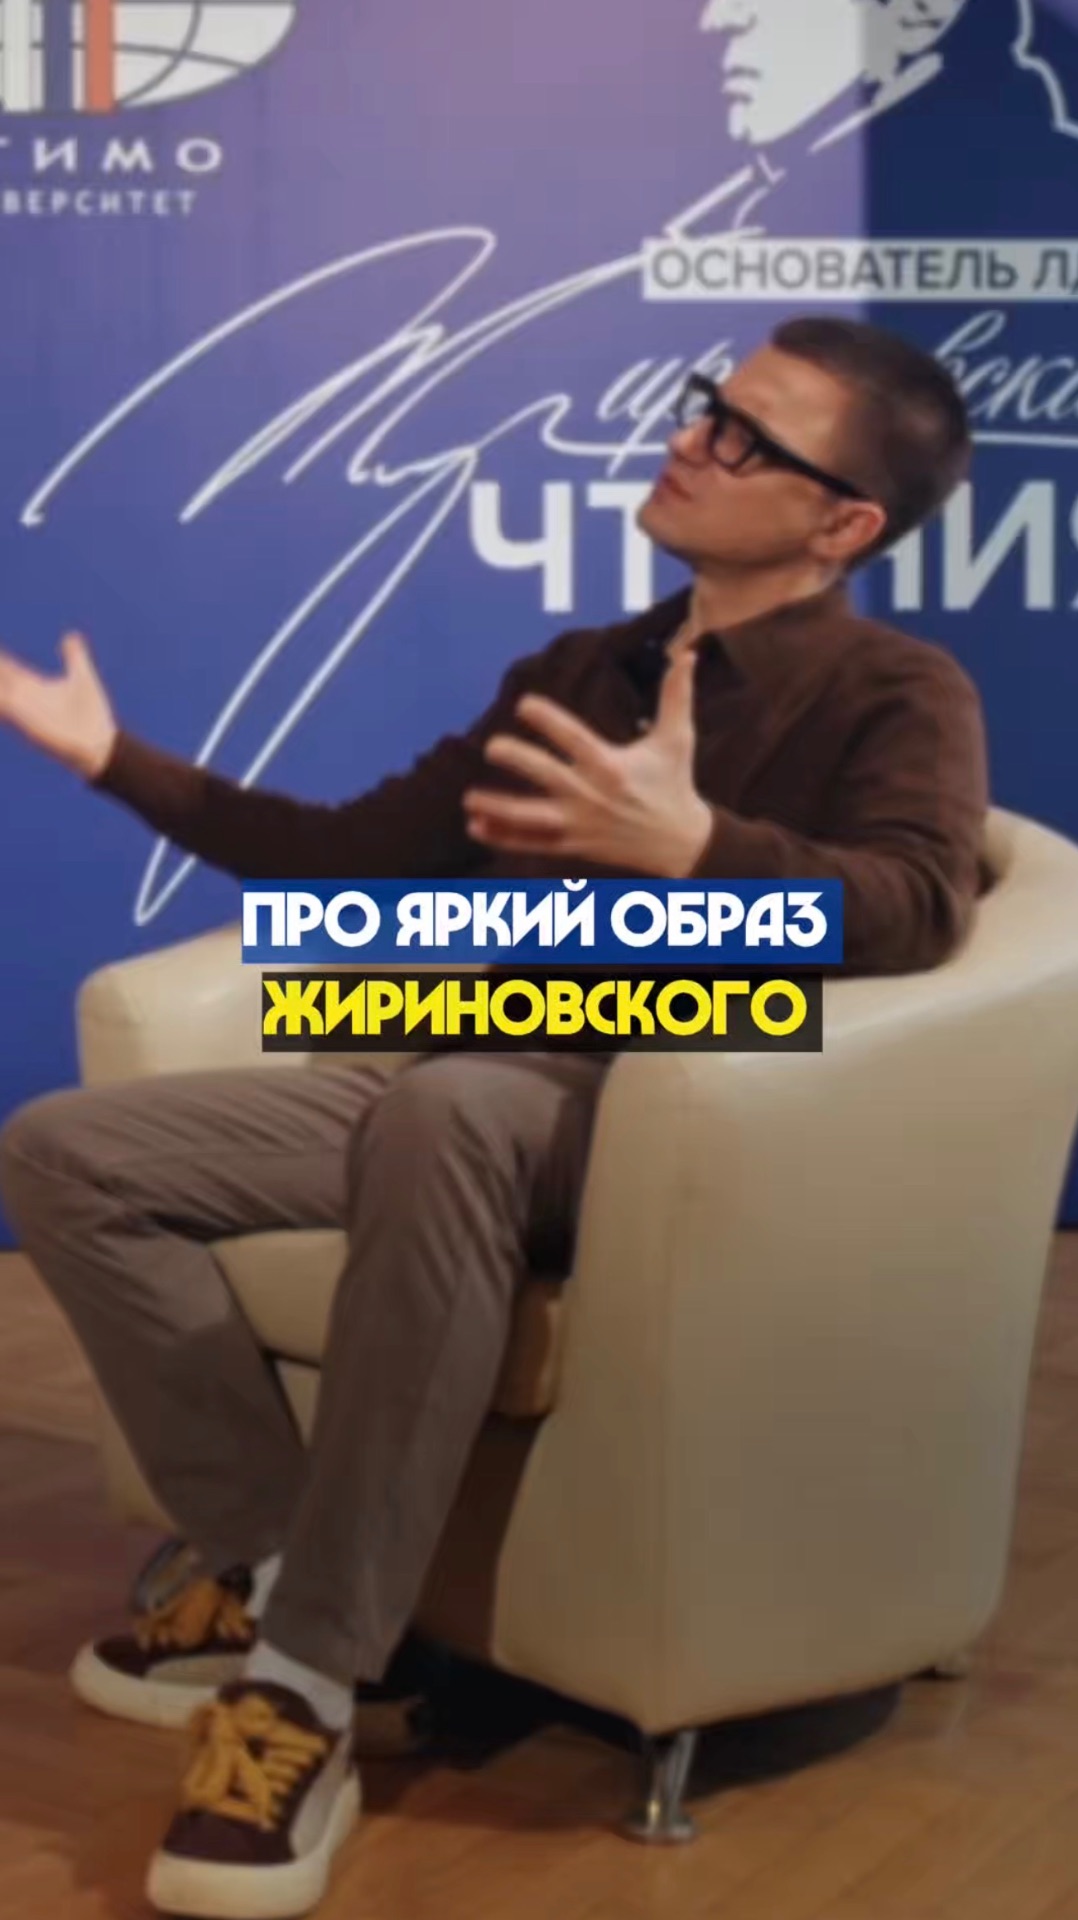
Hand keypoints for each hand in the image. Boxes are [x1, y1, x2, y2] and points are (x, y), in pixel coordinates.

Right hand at [0, 632, 116, 778]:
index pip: (6, 667)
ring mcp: (21, 710)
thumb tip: (71, 635)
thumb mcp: (82, 676)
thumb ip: (74, 656)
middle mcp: (23, 698)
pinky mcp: (24, 721)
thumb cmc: (92, 715)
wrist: (100, 745)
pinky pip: (1, 708)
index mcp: (33, 686)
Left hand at [464, 644, 714, 876]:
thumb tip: (687, 653)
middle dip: (519, 762)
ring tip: (469, 798)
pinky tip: (475, 826)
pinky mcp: (575, 846)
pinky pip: (533, 843)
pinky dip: (504, 837)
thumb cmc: (675, 784)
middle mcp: (592, 795)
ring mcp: (581, 824)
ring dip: (499, 809)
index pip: (575, 739)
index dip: (548, 720)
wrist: (681, 844)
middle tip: (491, 747)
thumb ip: (676, 695)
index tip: (523, 704)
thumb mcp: (678, 739)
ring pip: (532, 818)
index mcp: (612, 766)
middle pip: (548, 777)